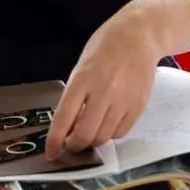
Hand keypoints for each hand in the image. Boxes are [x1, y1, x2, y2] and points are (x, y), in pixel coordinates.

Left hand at [45, 13, 159, 158]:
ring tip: (89, 132)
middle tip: (71, 143)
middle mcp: (103, 92)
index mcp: (82, 79)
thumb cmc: (105, 47)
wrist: (137, 36)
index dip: (55, 140)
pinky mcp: (138, 106)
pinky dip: (110, 134)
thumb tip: (69, 124)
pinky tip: (106, 124)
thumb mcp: (82, 66)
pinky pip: (121, 132)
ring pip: (104, 137)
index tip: (51, 152)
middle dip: (74, 145)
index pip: (64, 117)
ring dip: (93, 141)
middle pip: (86, 134)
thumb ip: (75, 94)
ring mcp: (122, 100)